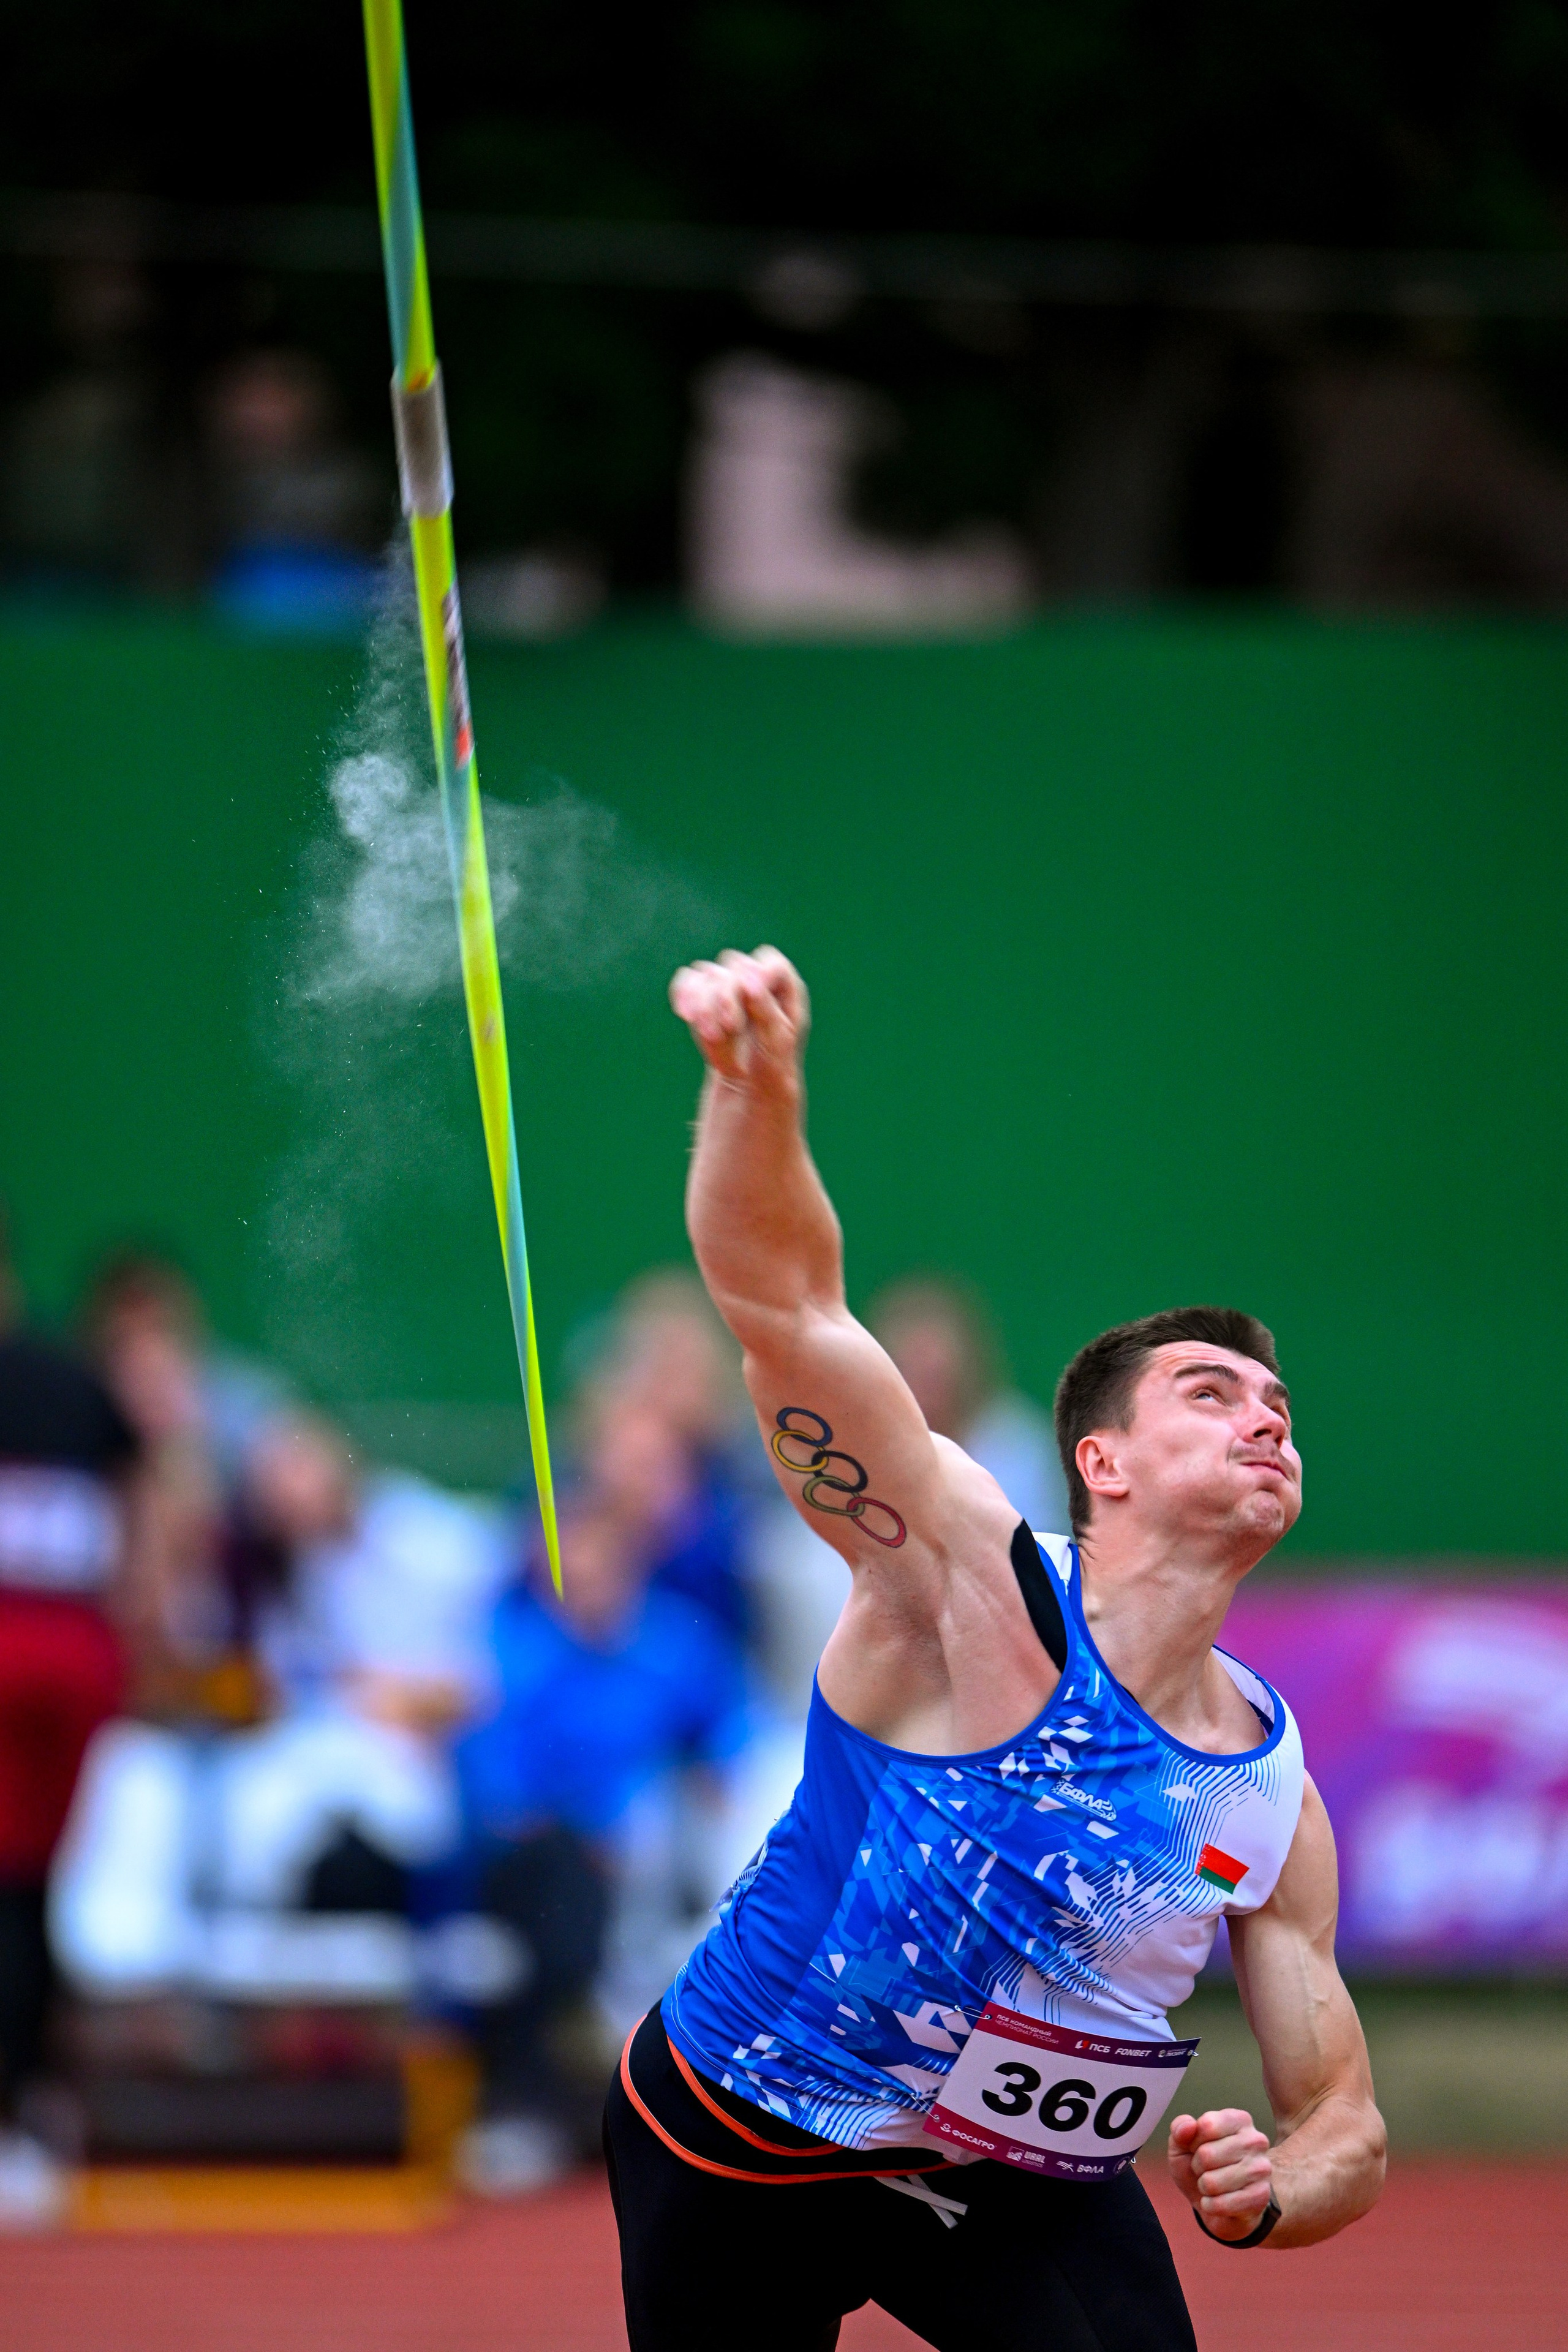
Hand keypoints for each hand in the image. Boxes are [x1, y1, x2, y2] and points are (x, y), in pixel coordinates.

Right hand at [669, 947, 808, 1091]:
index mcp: (782, 984)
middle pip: (736, 965)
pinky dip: (683, 995)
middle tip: (730, 1026)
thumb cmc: (772, 1058)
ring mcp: (727, 983)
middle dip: (729, 994)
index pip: (771, 963)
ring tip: (712, 1036)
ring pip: (708, 973)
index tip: (749, 994)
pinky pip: (687, 980)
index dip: (759, 973)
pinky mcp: (702, 993)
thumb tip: (747, 980)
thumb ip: (764, 1006)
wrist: (750, 1080)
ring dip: (706, 1004)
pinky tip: (687, 1016)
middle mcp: (754, 977)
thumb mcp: (778, 1038)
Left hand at [1168, 2108, 1273, 2239]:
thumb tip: (1187, 2127)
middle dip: (1197, 2167)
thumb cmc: (1202, 2168)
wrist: (1219, 2206)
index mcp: (1239, 2120)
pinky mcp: (1260, 2196)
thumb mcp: (1182, 2145)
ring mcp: (1261, 2169)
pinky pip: (1221, 2204)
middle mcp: (1256, 2140)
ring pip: (1212, 2182)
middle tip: (1207, 2170)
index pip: (1206, 2125)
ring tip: (1214, 2185)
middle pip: (1206, 2154)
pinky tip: (1218, 2201)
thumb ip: (1179, 2129)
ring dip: (1204, 2188)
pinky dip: (1211, 2205)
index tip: (1199, 2148)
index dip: (1193, 2142)